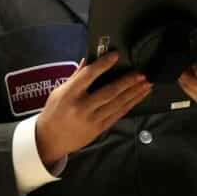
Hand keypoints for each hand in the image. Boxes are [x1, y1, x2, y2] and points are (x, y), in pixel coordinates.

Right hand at [35, 52, 151, 167]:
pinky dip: (130, 105)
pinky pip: (118, 115)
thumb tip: (90, 59)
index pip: (88, 76)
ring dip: (134, 93)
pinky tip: (139, 97)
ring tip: (146, 84)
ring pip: (117, 104)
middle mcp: (81, 107)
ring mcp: (91, 120)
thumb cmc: (55, 111)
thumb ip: (76, 76)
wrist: (50, 140)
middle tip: (141, 74)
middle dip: (127, 82)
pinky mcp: (99, 129)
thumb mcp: (59, 91)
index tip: (116, 55)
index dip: (103, 65)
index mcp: (69, 94)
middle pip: (108, 92)